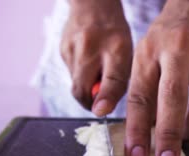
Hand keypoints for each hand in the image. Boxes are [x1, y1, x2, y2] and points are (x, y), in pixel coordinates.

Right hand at [61, 0, 132, 115]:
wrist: (93, 6)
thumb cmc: (114, 35)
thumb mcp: (125, 55)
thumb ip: (117, 82)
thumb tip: (100, 108)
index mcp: (117, 48)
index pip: (111, 80)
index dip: (105, 100)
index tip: (100, 111)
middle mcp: (92, 48)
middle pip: (82, 89)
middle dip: (88, 102)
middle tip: (96, 102)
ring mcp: (73, 49)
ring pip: (75, 84)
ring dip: (85, 87)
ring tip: (95, 73)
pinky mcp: (62, 50)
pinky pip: (70, 74)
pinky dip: (79, 76)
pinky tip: (87, 63)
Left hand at [125, 0, 188, 155]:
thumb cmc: (165, 40)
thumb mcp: (145, 57)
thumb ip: (144, 92)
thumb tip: (144, 133)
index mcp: (148, 54)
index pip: (139, 97)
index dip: (137, 130)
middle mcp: (175, 53)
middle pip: (172, 99)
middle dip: (169, 135)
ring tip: (184, 139)